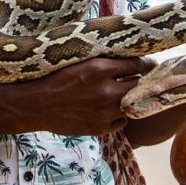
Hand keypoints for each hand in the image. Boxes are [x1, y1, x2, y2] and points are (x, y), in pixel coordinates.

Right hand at [30, 56, 155, 135]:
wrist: (35, 105)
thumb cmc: (53, 78)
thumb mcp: (77, 60)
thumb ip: (102, 60)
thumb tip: (124, 57)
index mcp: (99, 69)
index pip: (136, 64)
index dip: (145, 62)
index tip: (149, 63)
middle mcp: (105, 91)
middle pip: (139, 85)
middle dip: (142, 80)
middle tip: (143, 78)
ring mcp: (104, 112)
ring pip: (132, 104)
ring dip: (130, 99)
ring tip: (124, 94)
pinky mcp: (99, 127)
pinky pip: (121, 121)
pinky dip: (119, 115)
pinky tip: (111, 109)